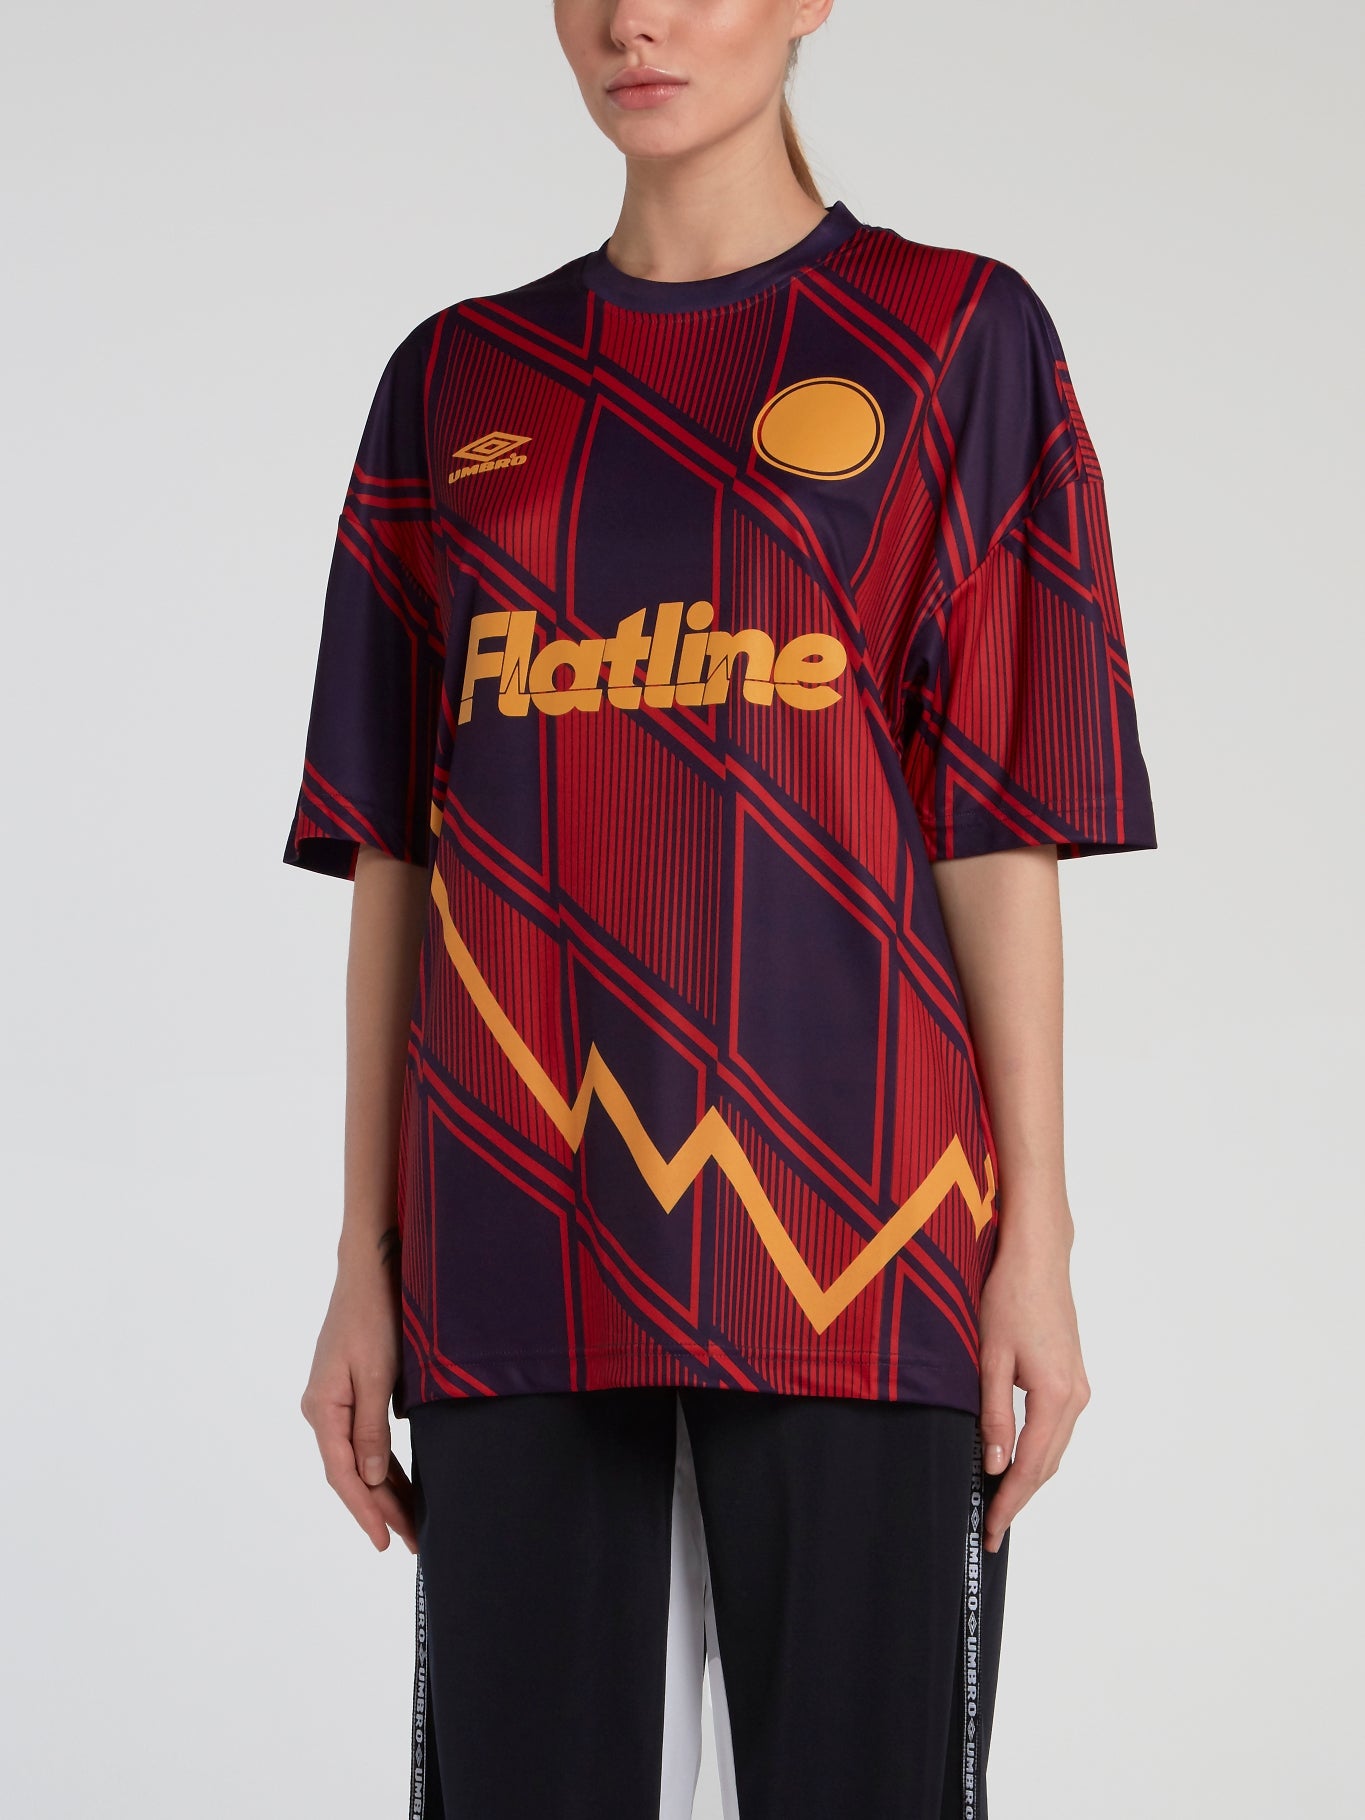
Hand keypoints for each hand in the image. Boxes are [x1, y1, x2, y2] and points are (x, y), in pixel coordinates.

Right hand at [299, 1253, 416, 1552]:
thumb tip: (373, 1478)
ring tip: (410, 1525)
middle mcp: (323, 1409)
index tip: (384, 1540)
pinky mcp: (351, 1391)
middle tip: (411, 1542)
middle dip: (380, 1508)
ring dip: (384, 1491)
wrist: (369, 1270)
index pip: (343, 1474)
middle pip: (351, 1472)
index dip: (365, 1510)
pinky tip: (401, 1484)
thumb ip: (371, 1429)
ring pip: (359, 1459)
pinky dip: (384, 1464)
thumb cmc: (373, 1315)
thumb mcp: (378, 1374)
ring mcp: (335, 1401)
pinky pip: (365, 1440)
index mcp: (323, 1408)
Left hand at [977, 1217, 1090, 1552]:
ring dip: (1030, 1477)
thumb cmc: (1009, 1299)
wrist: (1037, 1258)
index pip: (1029, 1466)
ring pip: (1054, 1449)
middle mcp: (1075, 1397)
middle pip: (1047, 1464)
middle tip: (992, 1528)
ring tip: (1000, 1502)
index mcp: (1056, 1396)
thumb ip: (993, 1414)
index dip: (1009, 1502)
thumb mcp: (991, 1358)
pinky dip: (1038, 1452)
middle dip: (1019, 1498)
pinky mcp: (1072, 1377)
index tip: (991, 1530)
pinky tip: (1017, 1459)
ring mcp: (1078, 1387)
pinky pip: (1057, 1429)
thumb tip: (992, 1463)